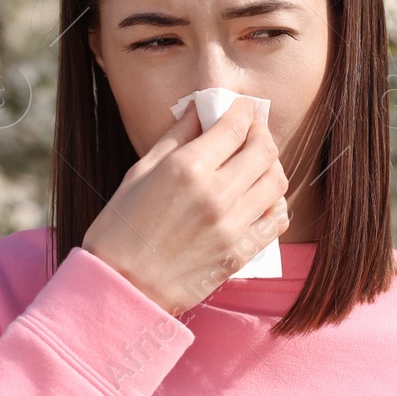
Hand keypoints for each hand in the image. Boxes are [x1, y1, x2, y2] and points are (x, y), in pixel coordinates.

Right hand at [82, 96, 289, 315]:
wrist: (122, 286)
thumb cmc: (120, 227)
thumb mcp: (140, 172)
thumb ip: (176, 137)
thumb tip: (201, 110)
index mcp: (187, 168)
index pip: (234, 126)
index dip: (242, 111)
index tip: (240, 109)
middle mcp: (216, 195)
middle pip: (264, 150)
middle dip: (261, 133)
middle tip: (251, 132)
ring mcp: (232, 226)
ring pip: (276, 182)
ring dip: (270, 165)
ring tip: (255, 164)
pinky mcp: (240, 254)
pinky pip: (276, 220)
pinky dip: (274, 202)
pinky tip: (258, 198)